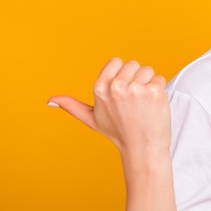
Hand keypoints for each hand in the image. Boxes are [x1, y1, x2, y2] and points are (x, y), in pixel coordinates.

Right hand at [48, 58, 171, 155]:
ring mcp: (136, 88)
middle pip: (133, 64)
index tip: (123, 93)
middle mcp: (116, 87)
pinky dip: (159, 90)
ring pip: (148, 70)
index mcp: (100, 88)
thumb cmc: (119, 133)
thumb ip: (72, 106)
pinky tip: (153, 105)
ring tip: (143, 103)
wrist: (142, 149)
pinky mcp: (154, 91)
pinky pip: (159, 78)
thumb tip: (50, 100)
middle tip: (134, 101)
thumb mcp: (92, 119)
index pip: (116, 61)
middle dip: (136, 79)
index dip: (122, 75)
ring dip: (149, 84)